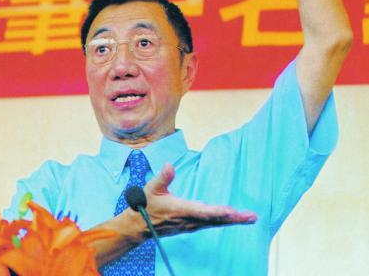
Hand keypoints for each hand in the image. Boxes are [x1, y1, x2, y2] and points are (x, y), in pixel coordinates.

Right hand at [141, 163, 256, 236]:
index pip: (202, 212)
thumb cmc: (145, 205)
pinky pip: (211, 224)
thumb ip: (163, 177)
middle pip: (215, 220)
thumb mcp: (151, 188)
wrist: (139, 226)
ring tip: (249, 217)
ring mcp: (191, 224)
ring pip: (215, 223)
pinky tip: (233, 218)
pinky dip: (224, 221)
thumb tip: (169, 164)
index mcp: (180, 210)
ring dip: (233, 221)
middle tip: (252, 216)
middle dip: (234, 219)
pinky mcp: (191, 225)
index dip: (217, 212)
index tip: (232, 211)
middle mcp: (189, 220)